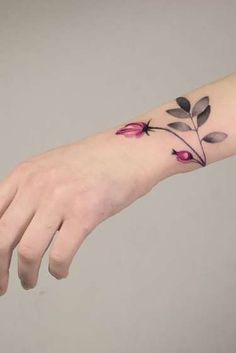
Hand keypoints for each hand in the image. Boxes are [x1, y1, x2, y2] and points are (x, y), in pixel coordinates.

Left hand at [0, 128, 164, 293]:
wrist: (129, 151)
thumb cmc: (94, 161)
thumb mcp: (50, 169)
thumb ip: (29, 193)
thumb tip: (16, 227)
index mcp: (24, 174)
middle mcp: (37, 185)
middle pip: (2, 238)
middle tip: (2, 284)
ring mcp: (60, 199)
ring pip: (28, 251)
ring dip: (26, 274)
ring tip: (30, 281)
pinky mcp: (85, 214)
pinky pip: (60, 254)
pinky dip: (57, 269)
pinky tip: (60, 271)